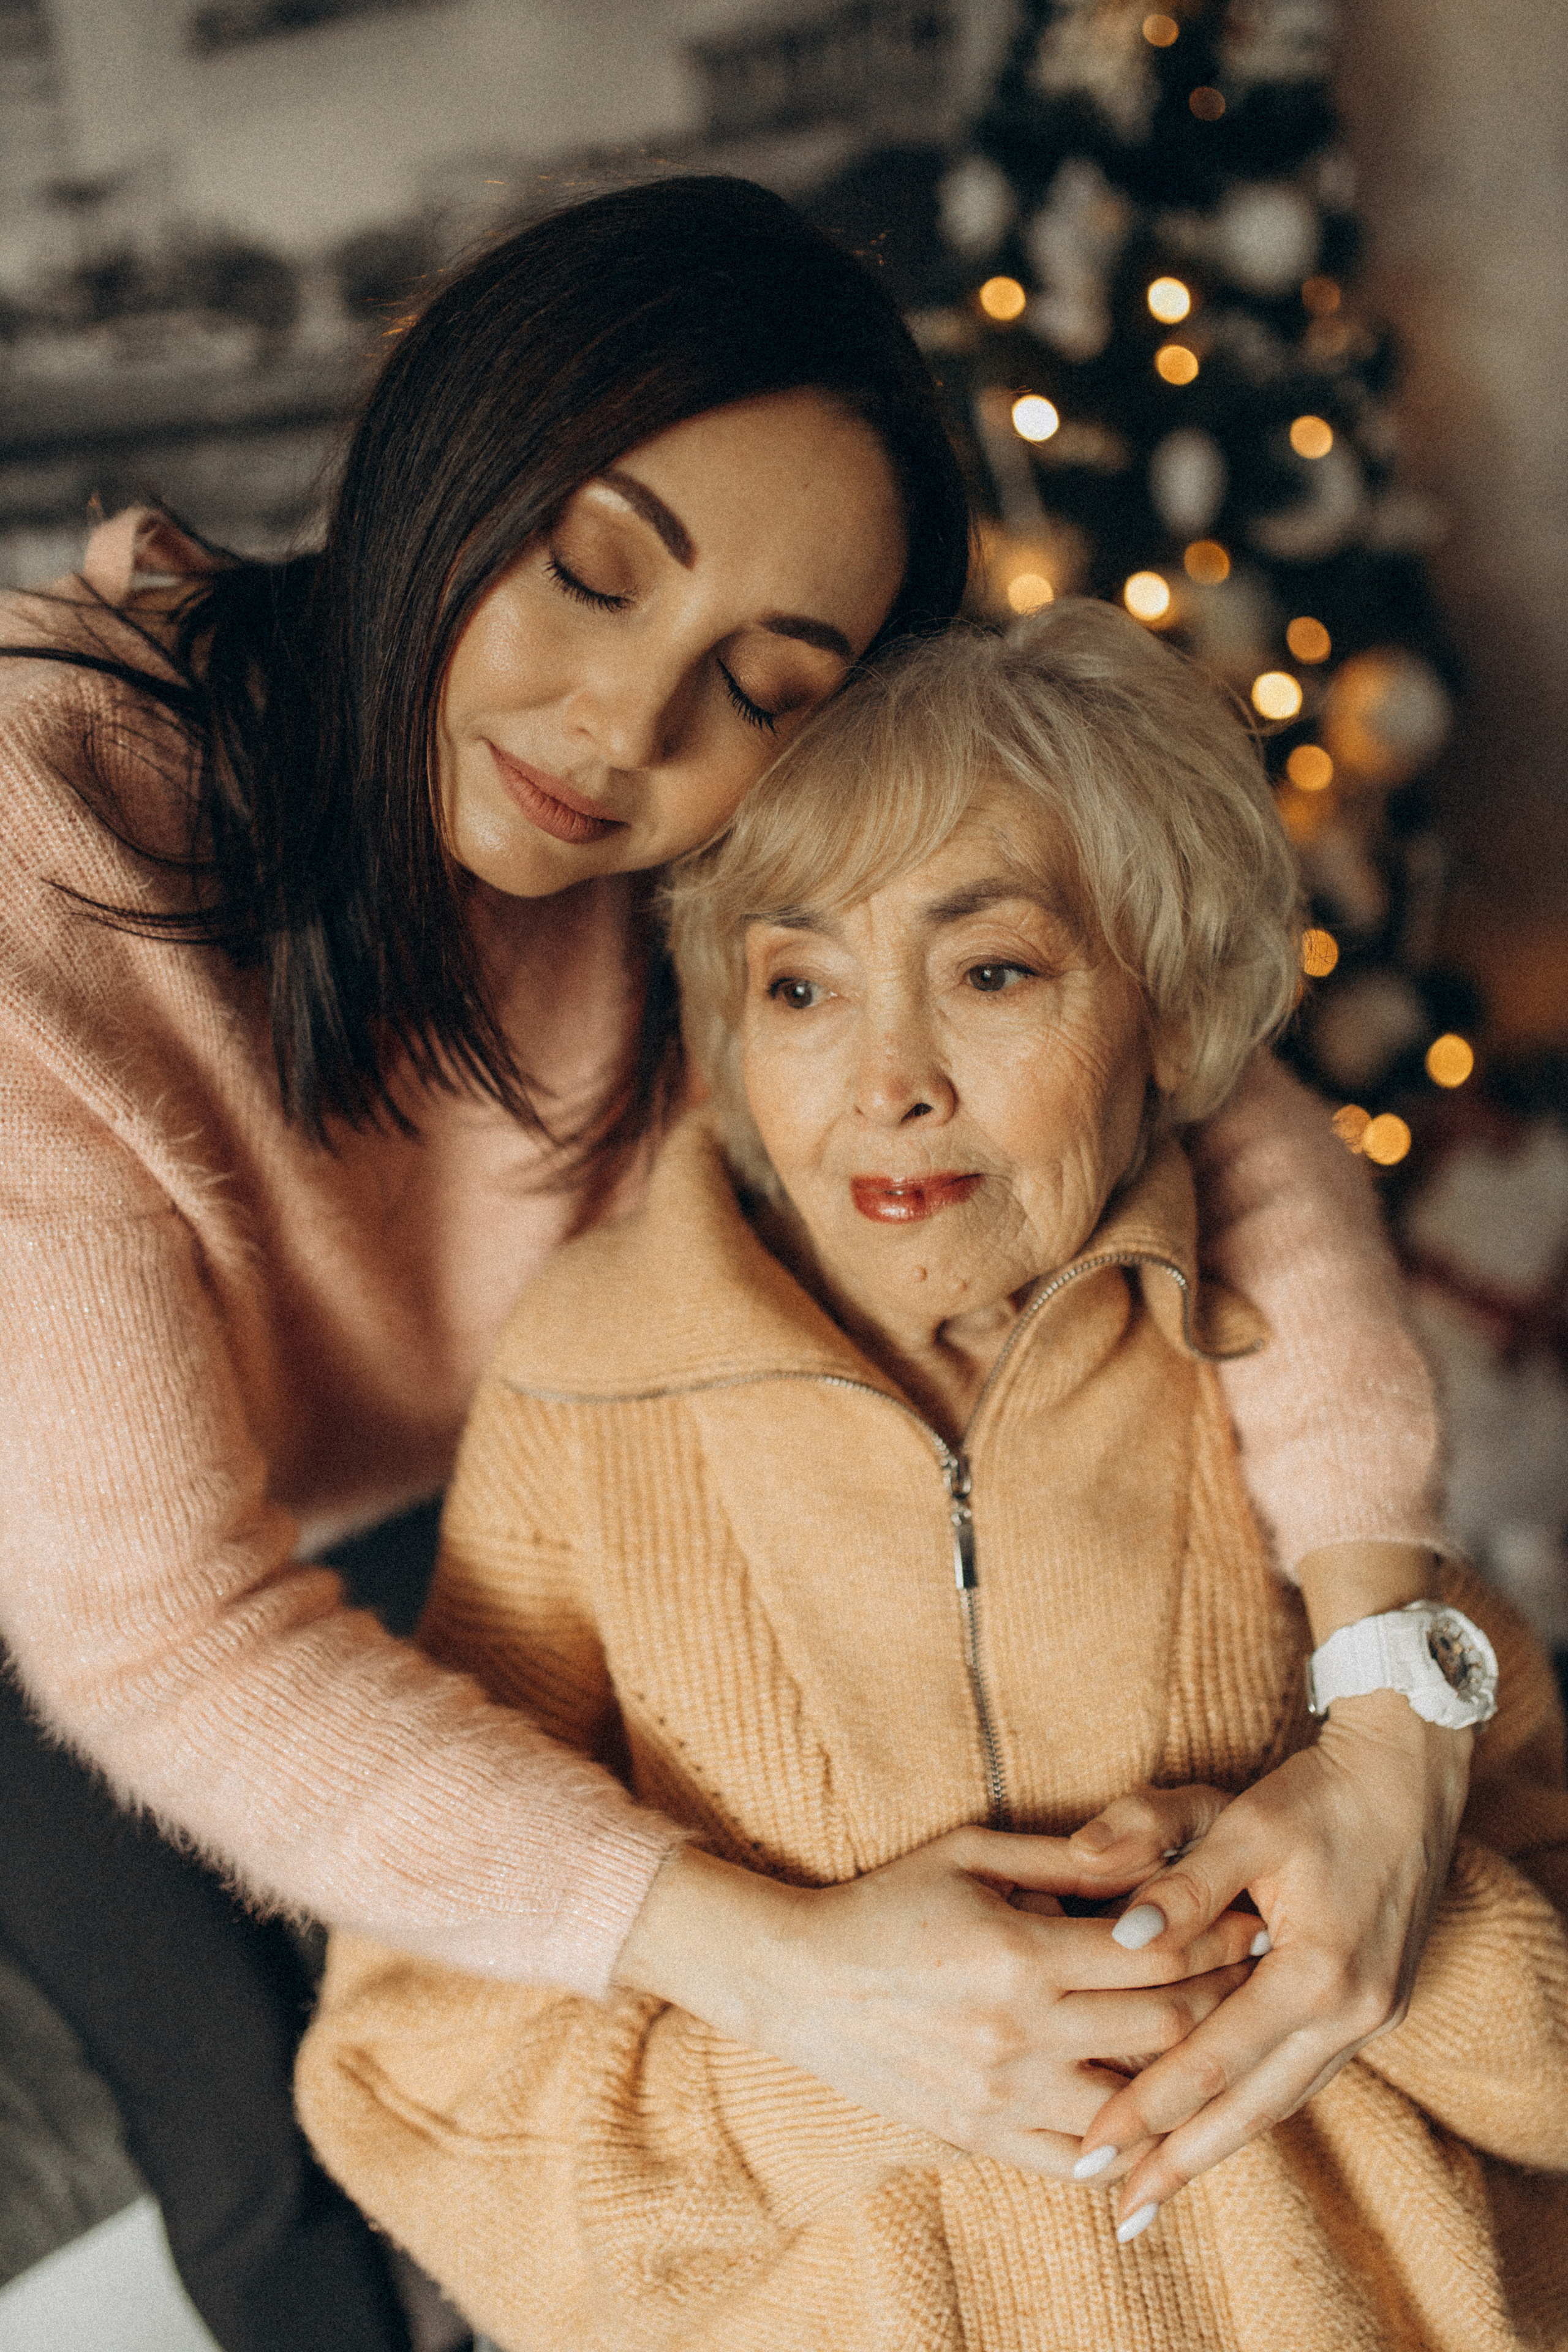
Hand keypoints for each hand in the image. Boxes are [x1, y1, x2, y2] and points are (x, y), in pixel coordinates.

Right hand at [613, 1826, 1260, 2179]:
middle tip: (1261, 1980)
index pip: (1157, 1953)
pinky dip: (1125, 2147)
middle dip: (1226, 2001)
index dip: (1218, 1936)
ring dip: (1187, 2080)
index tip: (1255, 1918)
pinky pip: (1077, 2163)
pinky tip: (1155, 2121)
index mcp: (1020, 1952)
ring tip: (1222, 2048)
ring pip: (1132, 2106)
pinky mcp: (981, 2135)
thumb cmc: (891, 1900)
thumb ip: (1062, 1855)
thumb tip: (1148, 1853)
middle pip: (1163, 2030)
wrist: (800, 1980)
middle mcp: (1019, 2031)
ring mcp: (1002, 2094)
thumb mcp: (970, 1850)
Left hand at [1068, 1695, 1472, 2238]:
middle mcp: (1351, 2010)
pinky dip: (1254, 2106)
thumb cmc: (1317, 1793)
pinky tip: (1214, 2128)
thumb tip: (1116, 1933)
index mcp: (1316, 1969)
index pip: (1214, 2059)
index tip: (1093, 2148)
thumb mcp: (1242, 1819)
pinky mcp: (1373, 2009)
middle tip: (1120, 2212)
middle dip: (1183, 2161)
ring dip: (1218, 2146)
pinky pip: (1302, 2076)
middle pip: (1252, 2106)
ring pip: (1281, 2100)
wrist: (1407, 1779)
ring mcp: (1370, 2016)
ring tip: (1156, 2188)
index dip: (1150, 2107)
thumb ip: (1178, 1878)